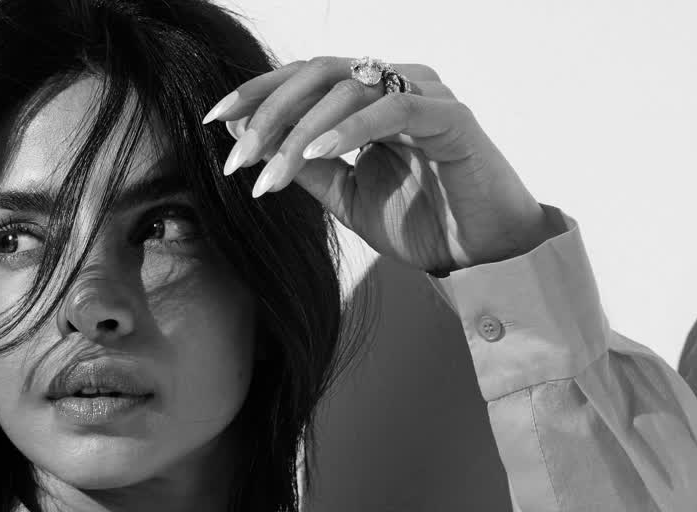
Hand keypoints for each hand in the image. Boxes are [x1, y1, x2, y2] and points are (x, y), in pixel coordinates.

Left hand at [204, 57, 558, 273]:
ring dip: (301, 132)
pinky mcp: (450, 119)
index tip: (214, 122)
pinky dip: (350, 131)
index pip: (305, 79)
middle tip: (237, 158)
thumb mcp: (348, 198)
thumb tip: (253, 146)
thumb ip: (308, 169)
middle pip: (319, 73)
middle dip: (269, 113)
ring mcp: (426, 94)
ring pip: (349, 89)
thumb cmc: (424, 221)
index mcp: (372, 97)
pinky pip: (393, 112)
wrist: (482, 252)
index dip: (258, 94)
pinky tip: (316, 155)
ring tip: (271, 173)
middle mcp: (398, 83)